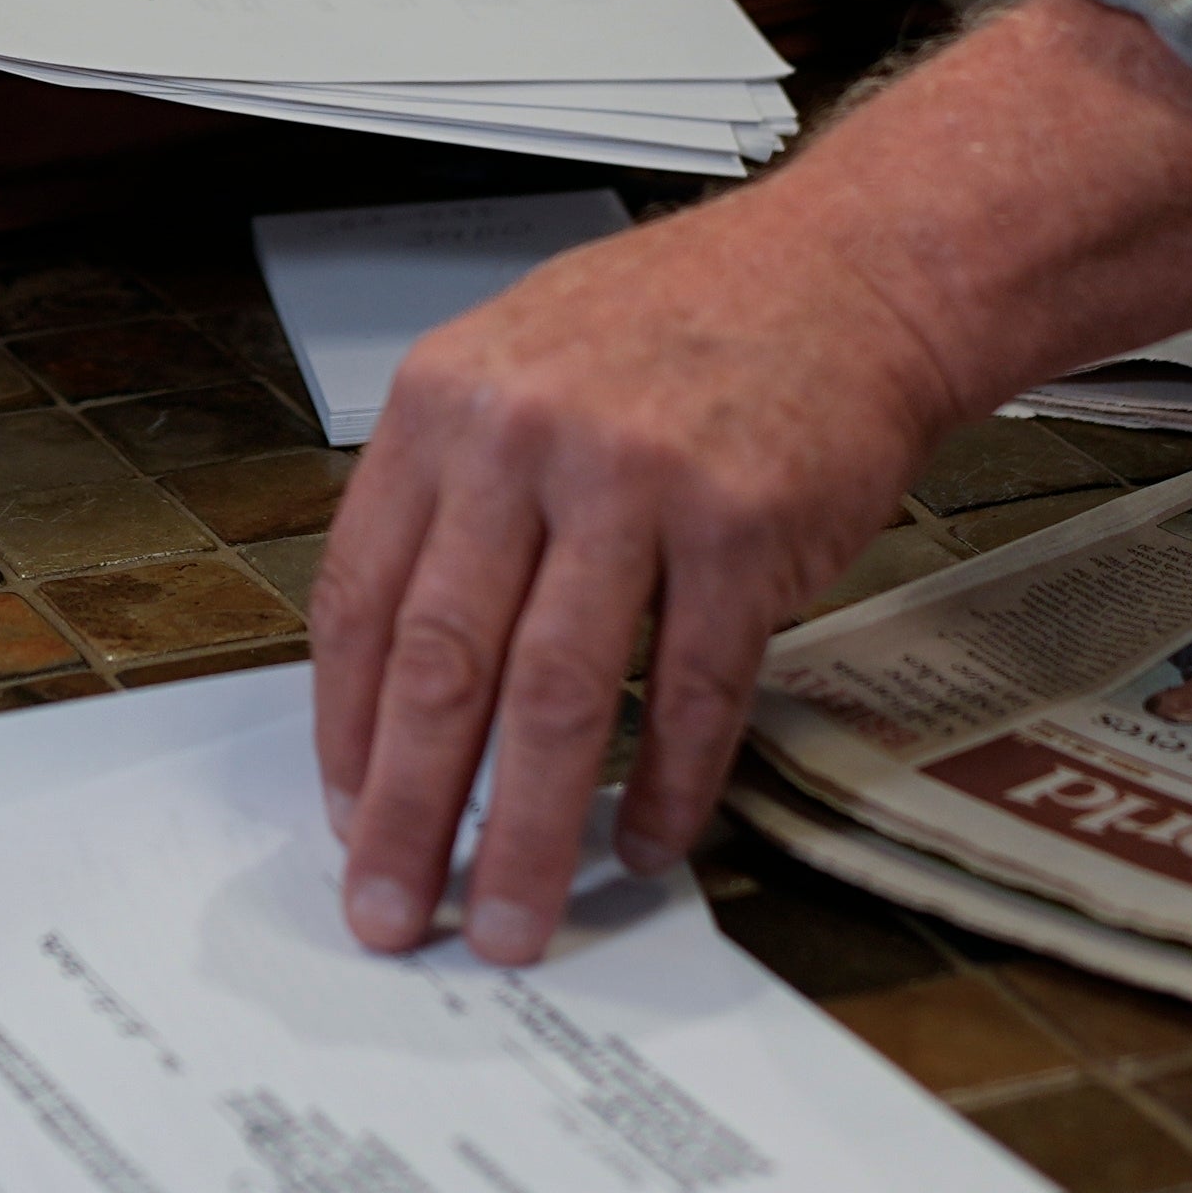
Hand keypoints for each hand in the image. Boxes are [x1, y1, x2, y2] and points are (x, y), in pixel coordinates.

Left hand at [310, 0, 1191, 962]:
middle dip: (411, 813)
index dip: (348, 729)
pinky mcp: (743, 528)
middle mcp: (526, 438)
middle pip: (442, 663)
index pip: (361, 598)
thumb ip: (450, 501)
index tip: (346, 818)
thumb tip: (393, 685)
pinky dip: (664, 785)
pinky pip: (690, 691)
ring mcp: (637, 481)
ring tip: (512, 920)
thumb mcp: (515, 369)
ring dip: (528, 832)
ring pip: (557, 697)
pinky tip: (641, 844)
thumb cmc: (676, 328)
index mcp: (444, 404)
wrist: (845, 272)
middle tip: (392, 913)